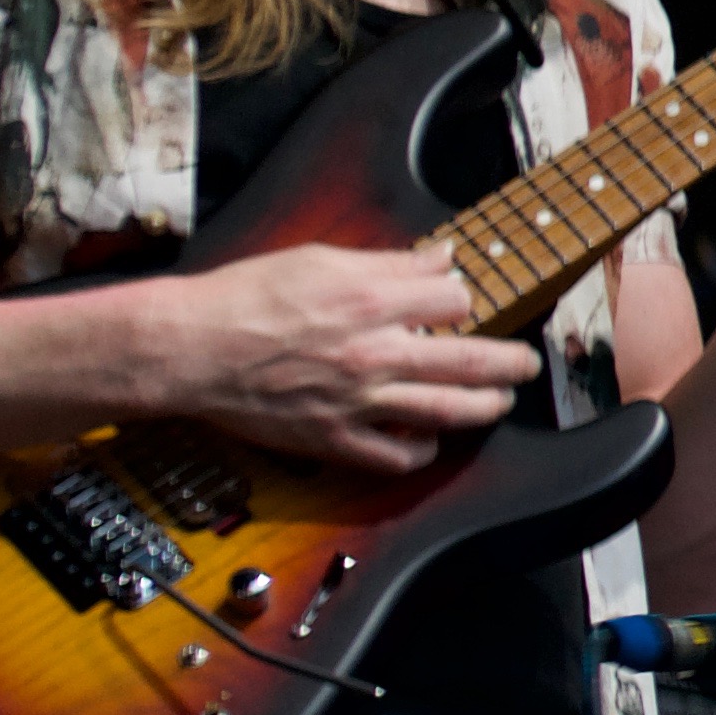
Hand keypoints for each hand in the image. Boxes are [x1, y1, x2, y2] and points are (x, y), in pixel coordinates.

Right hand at [150, 238, 538, 475]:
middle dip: (511, 363)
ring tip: (499, 402)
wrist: (190, 348)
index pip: (457, 301)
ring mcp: (359, 401)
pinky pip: (396, 456)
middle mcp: (376, 353)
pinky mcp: (334, 438)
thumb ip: (388, 263)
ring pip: (448, 412)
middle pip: (473, 360)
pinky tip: (429, 441)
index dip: (465, 300)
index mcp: (374, 301)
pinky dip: (421, 452)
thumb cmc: (244, 297)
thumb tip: (440, 258)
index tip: (463, 304)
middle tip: (526, 364)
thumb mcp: (319, 259)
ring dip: (485, 408)